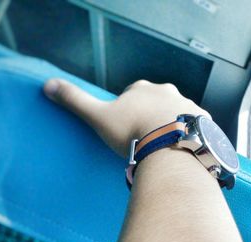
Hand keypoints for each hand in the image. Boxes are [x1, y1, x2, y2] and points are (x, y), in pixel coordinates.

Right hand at [43, 79, 209, 156]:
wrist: (171, 145)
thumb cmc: (132, 131)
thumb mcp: (99, 116)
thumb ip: (75, 100)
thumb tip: (47, 84)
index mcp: (142, 88)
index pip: (132, 92)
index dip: (127, 109)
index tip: (126, 126)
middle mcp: (168, 92)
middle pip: (157, 101)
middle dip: (151, 115)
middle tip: (145, 137)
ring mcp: (188, 105)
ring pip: (177, 113)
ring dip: (171, 124)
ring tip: (164, 146)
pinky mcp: (204, 120)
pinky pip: (195, 126)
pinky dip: (189, 134)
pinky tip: (183, 148)